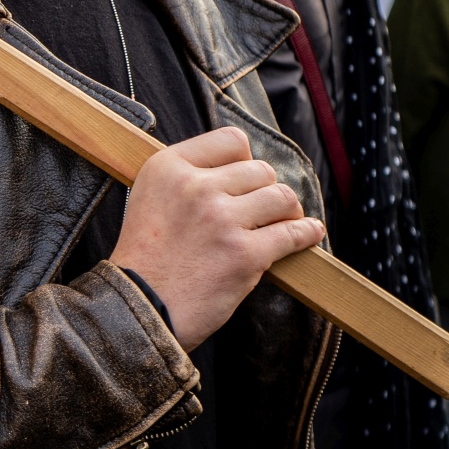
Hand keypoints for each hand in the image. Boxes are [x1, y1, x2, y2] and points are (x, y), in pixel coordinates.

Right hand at [110, 128, 324, 350]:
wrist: (137, 308)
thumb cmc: (145, 259)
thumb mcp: (150, 198)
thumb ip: (187, 178)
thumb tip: (239, 170)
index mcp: (169, 167)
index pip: (230, 141)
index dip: (244, 160)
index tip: (245, 180)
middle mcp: (196, 186)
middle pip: (260, 170)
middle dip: (265, 191)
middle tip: (263, 211)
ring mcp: (222, 219)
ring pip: (281, 196)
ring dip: (287, 211)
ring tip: (284, 222)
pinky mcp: (245, 254)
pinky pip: (293, 234)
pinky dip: (307, 234)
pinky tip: (310, 233)